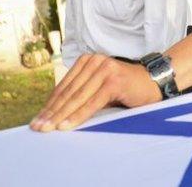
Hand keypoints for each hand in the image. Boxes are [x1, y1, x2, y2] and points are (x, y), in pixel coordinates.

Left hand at [30, 54, 160, 131]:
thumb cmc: (126, 90)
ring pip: (77, 97)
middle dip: (51, 112)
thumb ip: (82, 95)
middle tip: (37, 128)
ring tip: (48, 129)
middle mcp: (94, 61)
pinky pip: (91, 102)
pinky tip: (66, 126)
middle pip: (67, 92)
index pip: (63, 86)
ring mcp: (104, 69)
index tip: (37, 120)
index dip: (49, 105)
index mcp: (87, 61)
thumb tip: (56, 115)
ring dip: (60, 116)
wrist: (154, 83)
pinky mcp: (113, 80)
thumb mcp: (100, 89)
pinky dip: (78, 116)